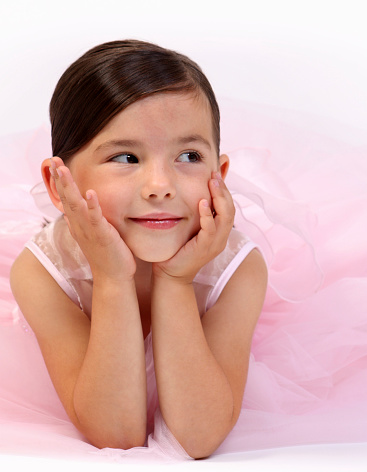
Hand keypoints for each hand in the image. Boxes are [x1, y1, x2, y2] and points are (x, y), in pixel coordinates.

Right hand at [50, 157, 135, 281]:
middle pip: (67, 198)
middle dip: (60, 178)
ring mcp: (89, 231)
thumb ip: (85, 221)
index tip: (55, 164)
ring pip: (76, 205)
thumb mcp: (93, 234)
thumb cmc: (106, 255)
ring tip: (62, 169)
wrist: (113, 277)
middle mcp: (80, 226)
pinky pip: (96, 219)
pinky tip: (89, 192)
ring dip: (69, 187)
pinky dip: (92, 205)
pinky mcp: (102, 236)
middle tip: (53, 160)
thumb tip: (78, 210)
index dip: (60, 182)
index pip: (66, 199)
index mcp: (78, 224)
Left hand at [152, 172, 234, 282]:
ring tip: (212, 183)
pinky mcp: (205, 248)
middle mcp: (221, 238)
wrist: (171, 274)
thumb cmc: (178, 249)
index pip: (228, 208)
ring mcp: (215, 244)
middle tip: (215, 175)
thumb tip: (193, 195)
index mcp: (219, 233)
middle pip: (230, 210)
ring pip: (225, 218)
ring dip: (219, 198)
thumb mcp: (189, 228)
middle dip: (223, 190)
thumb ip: (195, 214)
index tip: (215, 175)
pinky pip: (211, 229)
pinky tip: (203, 203)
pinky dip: (208, 215)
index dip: (224, 191)